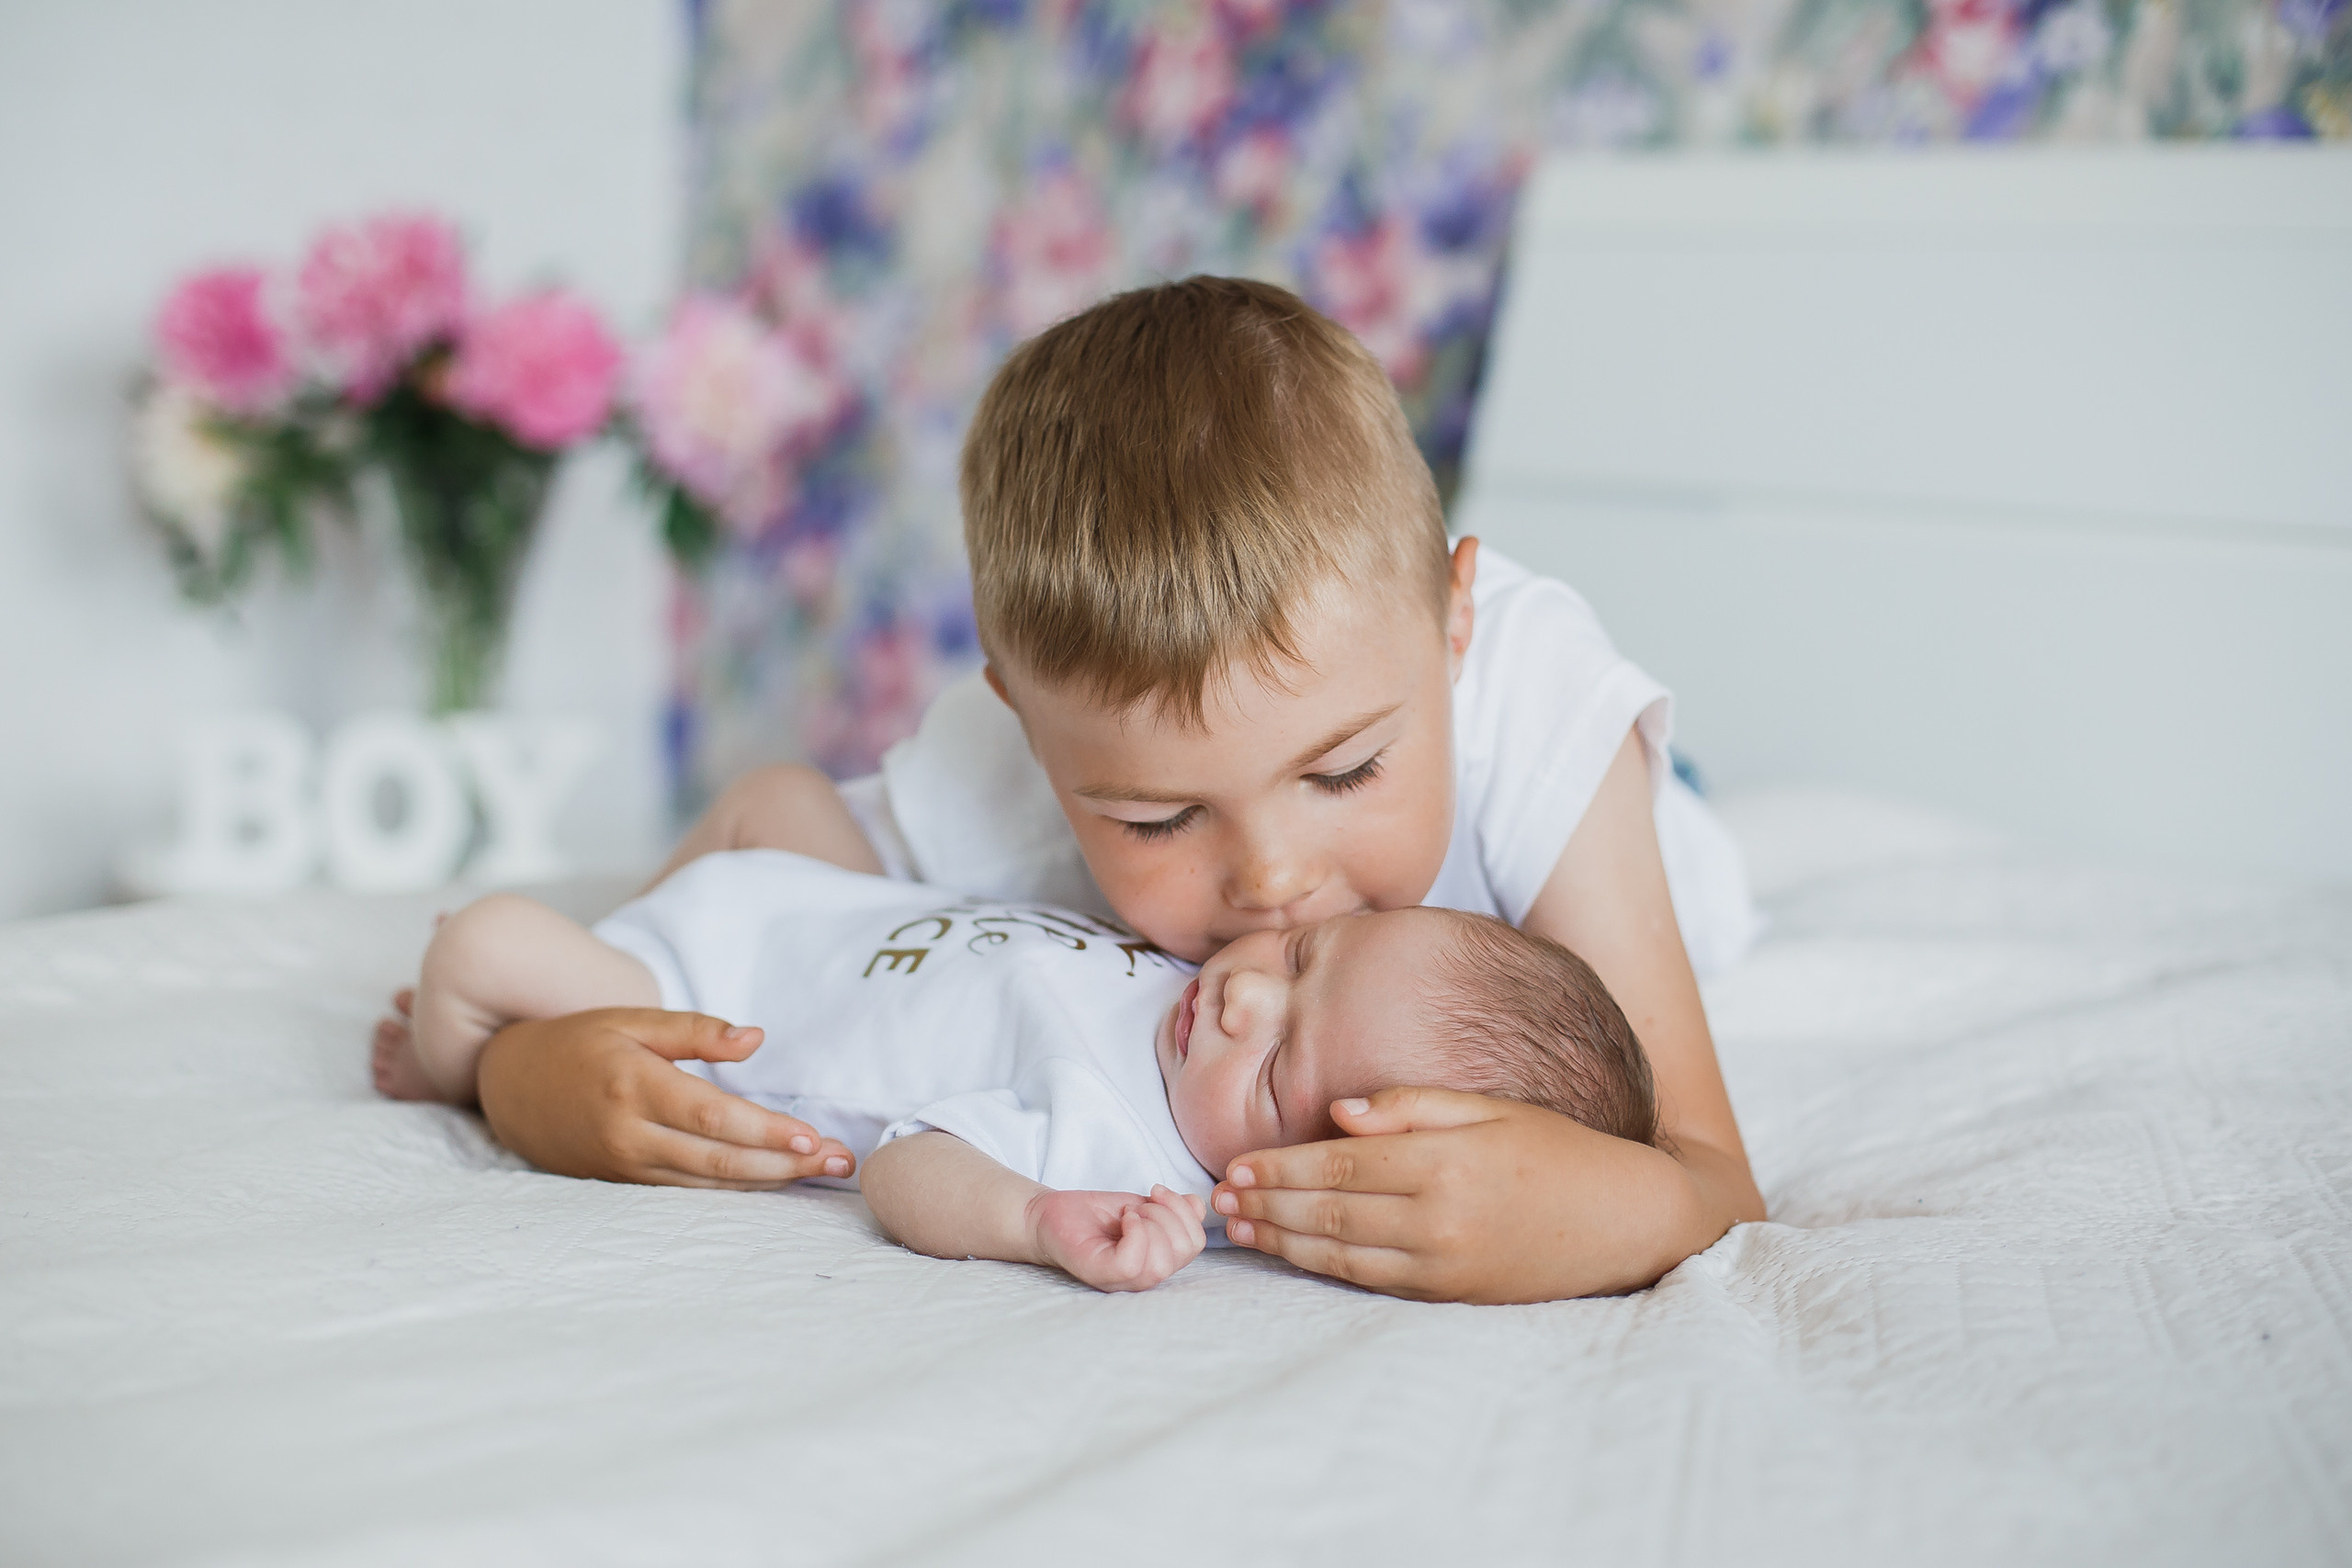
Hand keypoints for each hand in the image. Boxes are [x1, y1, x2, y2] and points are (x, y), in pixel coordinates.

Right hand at [475, 1008, 856, 1188]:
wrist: (510, 1087)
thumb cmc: (579, 1042)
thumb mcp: (632, 1019)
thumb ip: (695, 1030)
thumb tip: (757, 1039)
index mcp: (633, 1083)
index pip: (713, 1117)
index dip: (766, 1132)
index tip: (814, 1137)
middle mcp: (629, 1132)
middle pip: (718, 1158)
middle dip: (785, 1165)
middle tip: (840, 1162)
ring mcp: (624, 1164)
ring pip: (707, 1183)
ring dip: (769, 1182)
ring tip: (822, 1174)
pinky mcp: (623, 1182)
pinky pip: (687, 1191)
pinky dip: (734, 1189)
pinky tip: (773, 1182)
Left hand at [1026, 1185, 1206, 1291]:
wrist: (1047, 1213)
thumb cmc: (1092, 1215)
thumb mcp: (1142, 1205)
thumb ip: (1172, 1209)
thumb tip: (1198, 1205)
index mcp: (1156, 1261)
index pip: (1194, 1244)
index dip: (1184, 1211)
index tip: (1157, 1192)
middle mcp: (1143, 1277)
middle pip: (1185, 1250)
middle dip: (1169, 1213)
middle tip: (1140, 1204)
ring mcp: (1122, 1280)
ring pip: (1163, 1259)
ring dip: (1151, 1219)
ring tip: (1129, 1213)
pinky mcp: (1101, 1274)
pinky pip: (1133, 1262)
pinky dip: (1135, 1232)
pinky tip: (1123, 1219)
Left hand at [1212, 1087, 1729, 1303]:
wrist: (1625, 1221)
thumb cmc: (1557, 1151)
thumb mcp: (1492, 1108)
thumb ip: (1412, 1107)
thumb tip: (1339, 1113)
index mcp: (1445, 1164)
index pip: (1339, 1167)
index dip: (1280, 1168)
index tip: (1234, 1165)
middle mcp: (1439, 1220)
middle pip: (1328, 1214)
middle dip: (1265, 1206)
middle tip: (1215, 1201)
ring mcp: (1443, 1265)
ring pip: (1339, 1255)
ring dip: (1280, 1243)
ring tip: (1237, 1230)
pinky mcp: (1449, 1295)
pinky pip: (1370, 1282)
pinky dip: (1320, 1268)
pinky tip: (1289, 1255)